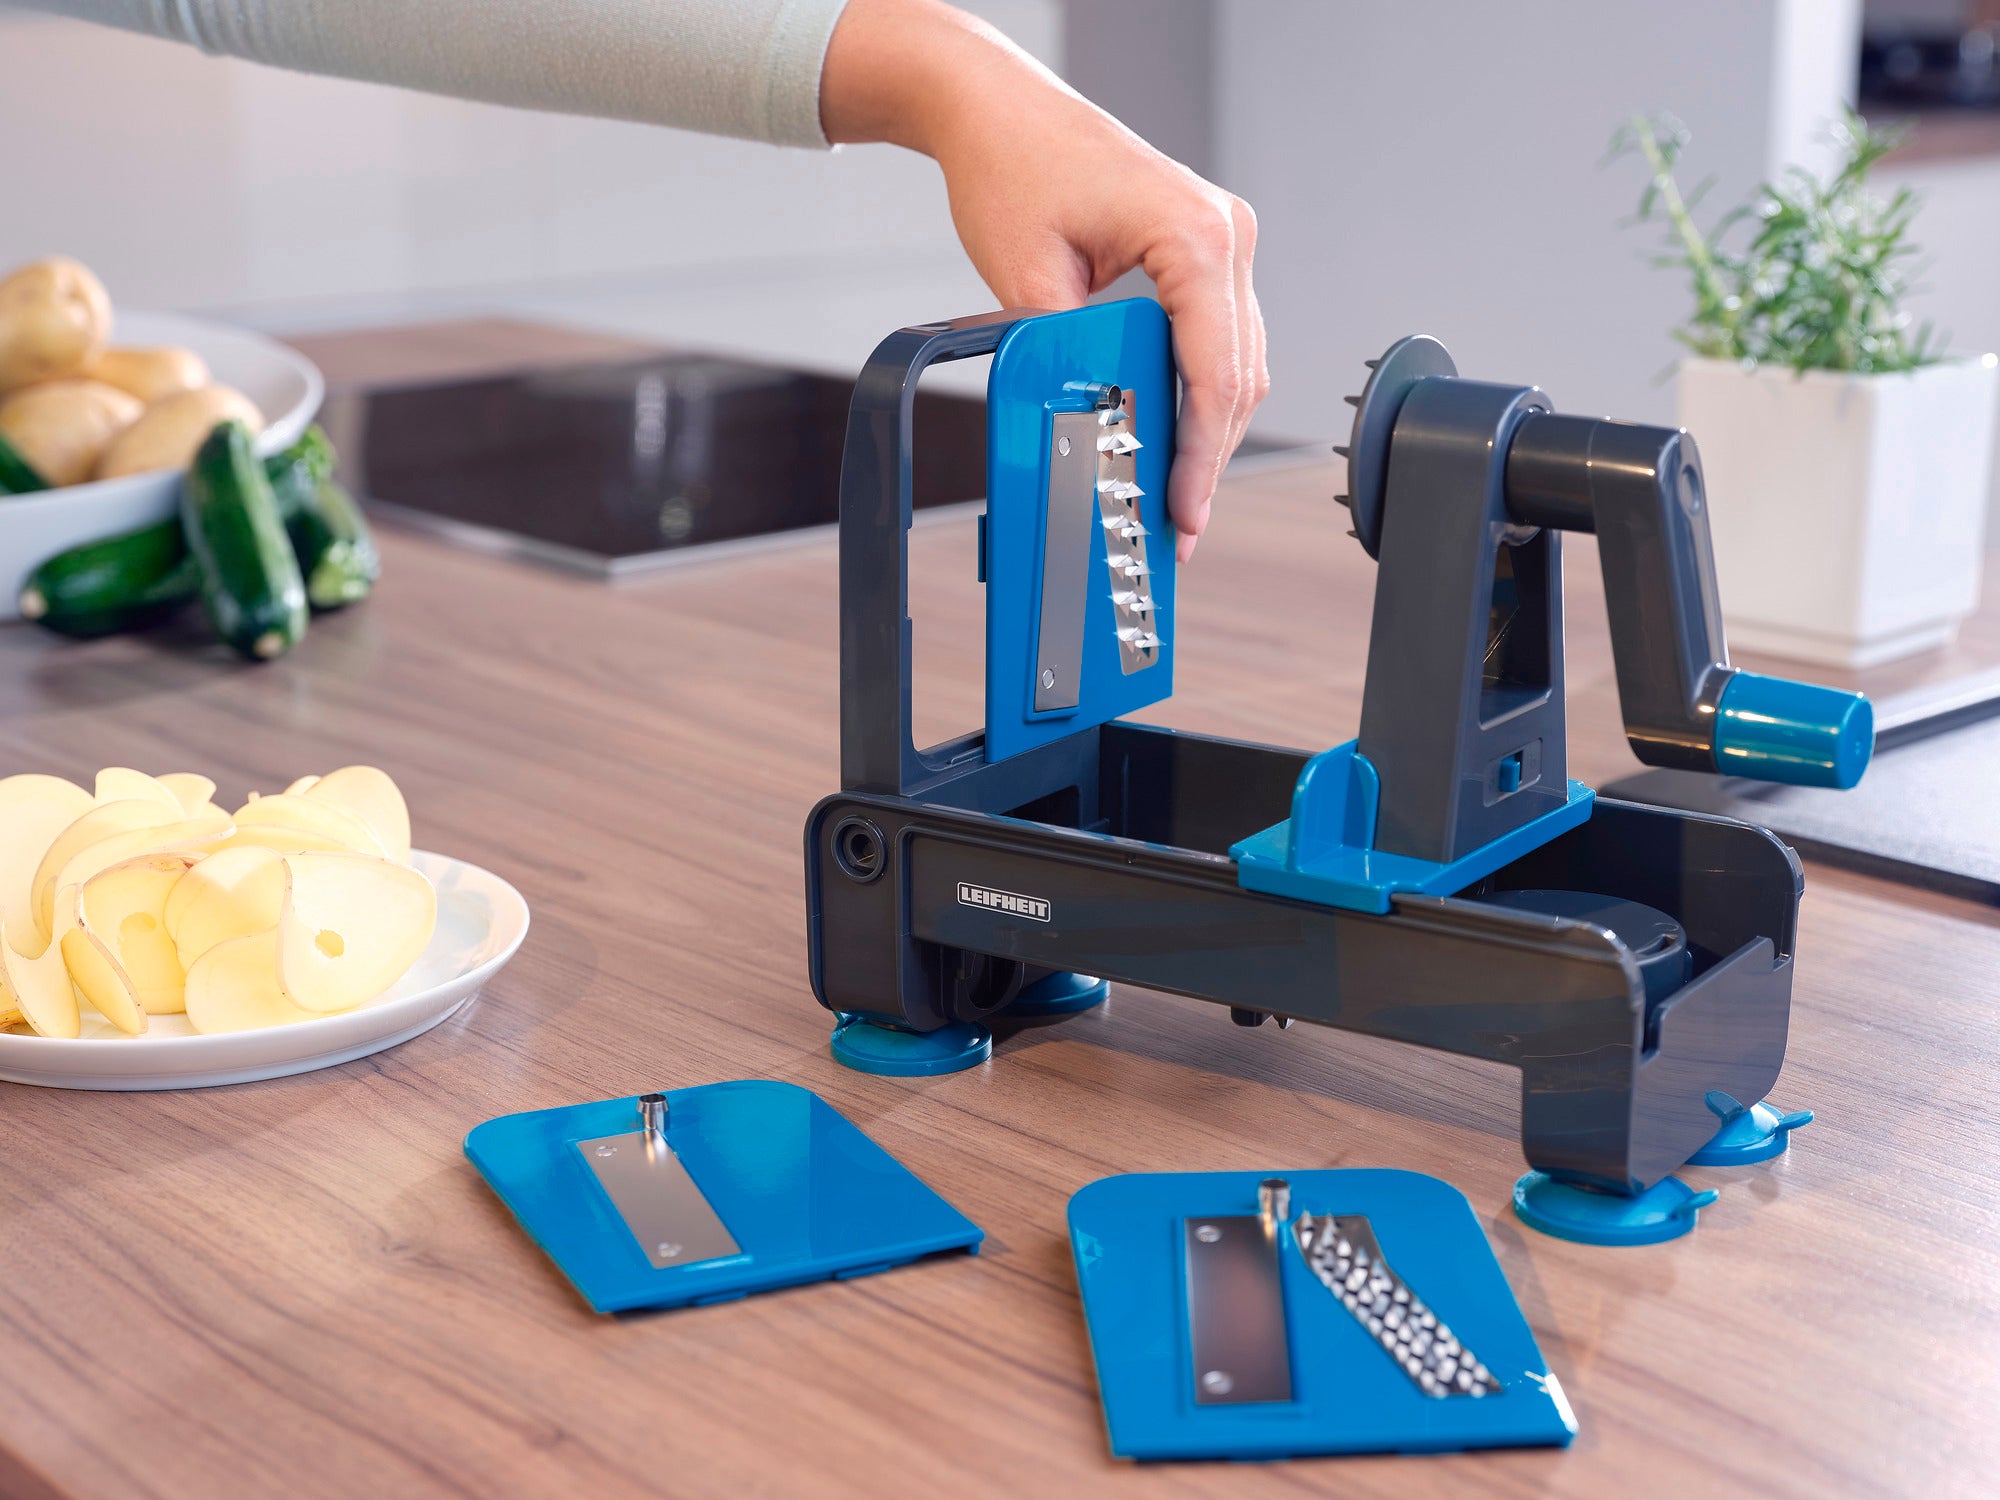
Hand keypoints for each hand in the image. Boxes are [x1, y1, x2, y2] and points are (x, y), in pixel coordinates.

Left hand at [823, 0, 1267, 560]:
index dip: (1199, 455)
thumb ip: (1067, 356)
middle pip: (1237, 376)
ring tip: (1177, 497)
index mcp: (1194, 233)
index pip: (1215, 370)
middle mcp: (1225, 233)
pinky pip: (1218, 337)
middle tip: (1180, 527)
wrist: (997, 109)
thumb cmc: (1011, 168)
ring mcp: (1222, 238)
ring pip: (1237, 363)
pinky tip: (1174, 438)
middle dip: (1207, 458)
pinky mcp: (1204, 248)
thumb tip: (1086, 426)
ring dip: (1208, 432)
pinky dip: (1198, 391)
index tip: (1182, 511)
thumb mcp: (1027, 280)